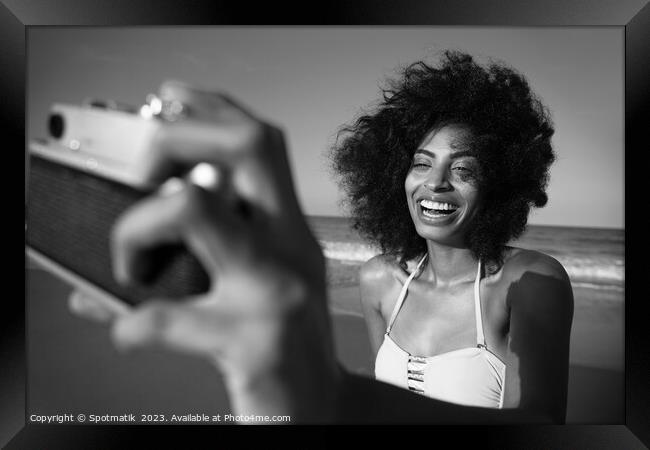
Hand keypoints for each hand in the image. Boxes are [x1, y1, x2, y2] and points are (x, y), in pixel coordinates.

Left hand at [70, 80, 340, 421]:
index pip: (261, 143)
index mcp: (289, 231)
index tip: (171, 98)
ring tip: (128, 264)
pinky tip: (130, 330)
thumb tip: (135, 241)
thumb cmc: (285, 346)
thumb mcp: (264, 286)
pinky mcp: (254, 342)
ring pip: (196, 212)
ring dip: (137, 227)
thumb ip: (213, 254)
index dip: (214, 107)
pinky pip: (172, 318)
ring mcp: (275, 292)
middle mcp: (290, 250)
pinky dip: (134, 321)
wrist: (319, 409)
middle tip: (144, 172)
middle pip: (246, 149)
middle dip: (178, 136)